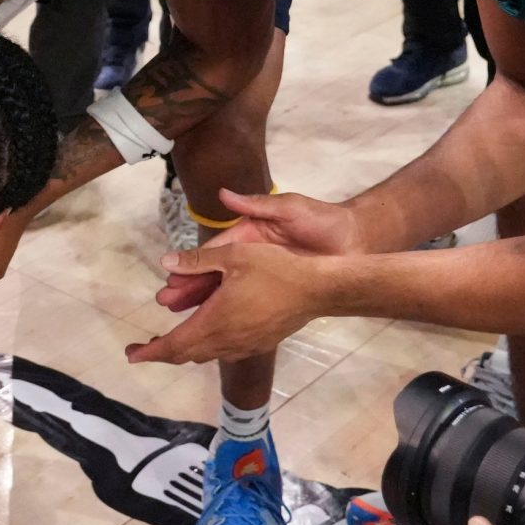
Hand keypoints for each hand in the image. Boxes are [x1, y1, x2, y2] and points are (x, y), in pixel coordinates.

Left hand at [127, 242, 324, 364]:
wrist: (319, 288)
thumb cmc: (275, 268)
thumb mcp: (233, 255)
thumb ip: (197, 261)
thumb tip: (165, 262)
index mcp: (214, 321)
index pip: (173, 345)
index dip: (149, 352)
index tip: (130, 355)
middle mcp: (227, 340)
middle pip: (186, 354)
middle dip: (161, 353)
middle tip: (143, 349)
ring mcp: (245, 344)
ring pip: (205, 354)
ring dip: (184, 350)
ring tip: (169, 341)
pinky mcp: (259, 342)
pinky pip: (223, 351)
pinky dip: (205, 346)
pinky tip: (206, 333)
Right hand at [157, 188, 361, 311]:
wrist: (357, 241)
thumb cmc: (324, 220)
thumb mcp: (290, 207)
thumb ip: (257, 204)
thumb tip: (224, 194)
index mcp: (250, 236)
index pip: (215, 253)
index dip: (193, 266)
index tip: (171, 278)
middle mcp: (253, 259)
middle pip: (216, 277)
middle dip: (192, 289)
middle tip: (167, 303)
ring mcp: (265, 278)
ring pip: (230, 295)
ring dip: (207, 306)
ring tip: (184, 320)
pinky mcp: (279, 292)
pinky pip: (250, 307)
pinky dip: (233, 316)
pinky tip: (218, 330)